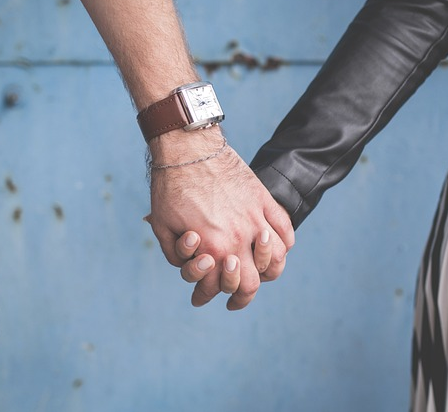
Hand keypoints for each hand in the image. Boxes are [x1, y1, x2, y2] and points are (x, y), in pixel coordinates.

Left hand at [146, 128, 293, 309]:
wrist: (188, 148)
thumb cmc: (170, 187)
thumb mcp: (162, 226)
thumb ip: (176, 255)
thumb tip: (190, 266)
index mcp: (214, 247)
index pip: (225, 287)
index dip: (211, 297)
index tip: (203, 298)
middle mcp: (240, 237)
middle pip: (254, 282)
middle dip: (243, 295)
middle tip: (235, 299)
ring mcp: (255, 217)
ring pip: (277, 258)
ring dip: (269, 271)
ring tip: (261, 274)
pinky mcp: (263, 199)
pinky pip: (285, 228)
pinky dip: (284, 243)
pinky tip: (276, 247)